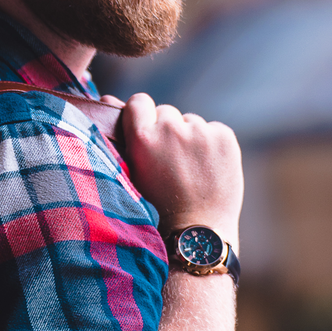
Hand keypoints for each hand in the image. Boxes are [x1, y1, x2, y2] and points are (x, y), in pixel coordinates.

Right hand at [121, 93, 242, 245]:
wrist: (195, 235)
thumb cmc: (156, 208)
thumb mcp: (130, 170)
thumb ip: (121, 133)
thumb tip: (106, 95)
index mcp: (143, 136)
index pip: (139, 101)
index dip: (142, 116)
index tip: (146, 133)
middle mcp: (172, 128)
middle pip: (167, 112)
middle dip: (167, 130)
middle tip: (169, 162)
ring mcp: (201, 132)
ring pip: (191, 122)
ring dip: (190, 138)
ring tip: (190, 170)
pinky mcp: (225, 137)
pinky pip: (213, 130)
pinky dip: (211, 145)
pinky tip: (207, 169)